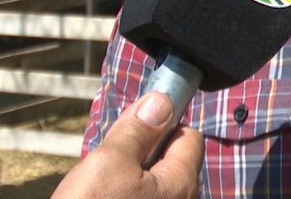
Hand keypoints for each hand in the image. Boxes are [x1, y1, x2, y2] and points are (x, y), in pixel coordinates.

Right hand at [52, 91, 202, 198]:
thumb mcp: (108, 162)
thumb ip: (137, 130)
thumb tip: (162, 101)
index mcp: (182, 183)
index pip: (189, 136)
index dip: (162, 126)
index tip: (134, 130)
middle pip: (171, 162)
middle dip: (142, 156)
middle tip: (109, 164)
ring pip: (153, 186)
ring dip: (130, 180)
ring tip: (100, 190)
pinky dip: (123, 197)